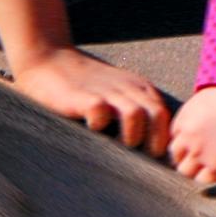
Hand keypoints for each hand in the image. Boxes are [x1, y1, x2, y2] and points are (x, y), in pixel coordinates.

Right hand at [10, 47, 175, 150]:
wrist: (49, 59)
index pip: (166, 114)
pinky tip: (93, 129)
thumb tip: (151, 145)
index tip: (159, 155)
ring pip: (136, 114)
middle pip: (158, 115)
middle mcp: (128, 88)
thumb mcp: (119, 92)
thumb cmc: (85, 84)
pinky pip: (100, 112)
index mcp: (140, 88)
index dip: (166, 136)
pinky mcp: (84, 97)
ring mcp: (107, 91)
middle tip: (147, 157)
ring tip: (123, 145)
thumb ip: (136, 109)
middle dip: (157, 140)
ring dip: (133, 135)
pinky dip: (99, 125)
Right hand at [170, 84, 215, 183]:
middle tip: (202, 163)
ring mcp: (187, 135)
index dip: (208, 179)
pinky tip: (191, 134)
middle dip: (194, 169)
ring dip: (183, 155)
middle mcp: (198, 153)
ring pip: (175, 154)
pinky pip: (173, 135)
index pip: (202, 183)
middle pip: (185, 171)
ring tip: (193, 150)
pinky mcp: (182, 118)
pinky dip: (180, 137)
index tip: (213, 174)